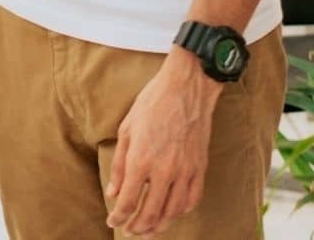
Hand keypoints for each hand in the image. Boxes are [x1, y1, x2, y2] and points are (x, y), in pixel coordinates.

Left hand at [104, 53, 219, 236]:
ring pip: (173, 211)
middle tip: (131, 231)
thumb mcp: (126, 128)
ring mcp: (185, 170)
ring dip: (160, 224)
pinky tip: (173, 212)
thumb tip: (114, 191)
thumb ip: (120, 164)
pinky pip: (192, 198)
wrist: (187, 87)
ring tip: (150, 229)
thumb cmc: (153, 103)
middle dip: (138, 227)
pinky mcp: (200, 167)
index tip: (113, 221)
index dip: (119, 217)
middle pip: (150, 213)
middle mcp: (164, 170)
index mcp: (141, 160)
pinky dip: (181, 211)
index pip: (128, 201)